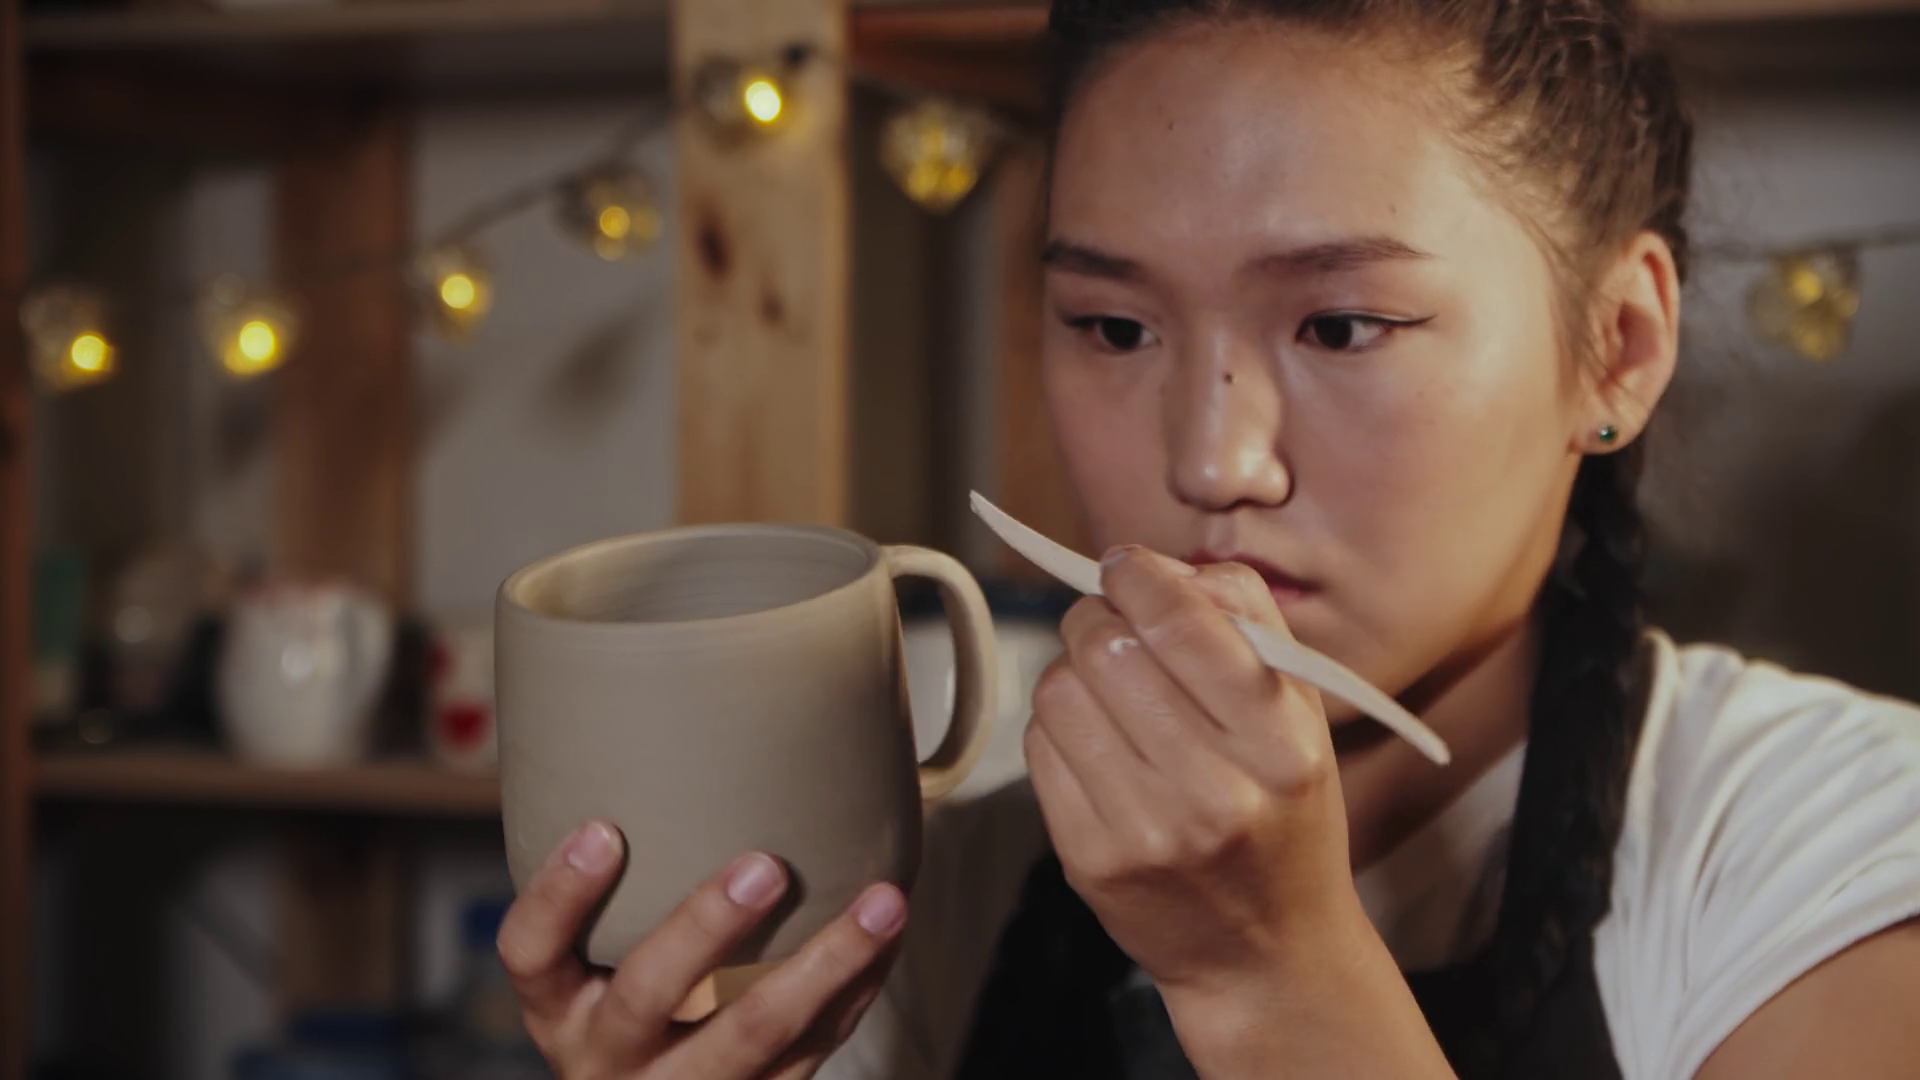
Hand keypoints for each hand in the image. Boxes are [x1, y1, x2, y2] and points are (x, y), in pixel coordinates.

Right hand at [497, 822, 905, 1077]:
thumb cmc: (625, 1009)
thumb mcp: (587, 968)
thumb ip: (613, 890)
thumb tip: (666, 742)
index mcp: (558, 1007)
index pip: (531, 953)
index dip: (560, 894)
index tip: (602, 829)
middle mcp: (609, 1055)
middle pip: (647, 993)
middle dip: (707, 927)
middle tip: (765, 866)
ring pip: (754, 1033)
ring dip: (826, 963)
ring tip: (881, 902)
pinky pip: (812, 1050)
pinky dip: (857, 989)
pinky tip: (888, 937)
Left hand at [1024, 547, 1365, 996]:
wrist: (1265, 953)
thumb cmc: (1283, 814)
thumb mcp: (1302, 717)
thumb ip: (1247, 623)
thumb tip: (1158, 565)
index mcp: (1280, 744)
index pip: (1183, 621)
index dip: (1138, 575)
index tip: (1125, 566)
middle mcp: (1215, 790)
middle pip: (1106, 646)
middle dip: (1099, 617)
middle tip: (1112, 624)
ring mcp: (1145, 831)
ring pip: (1060, 690)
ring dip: (1073, 668)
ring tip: (1107, 687)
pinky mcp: (1089, 859)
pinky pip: (1040, 746)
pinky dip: (1057, 724)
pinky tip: (1095, 739)